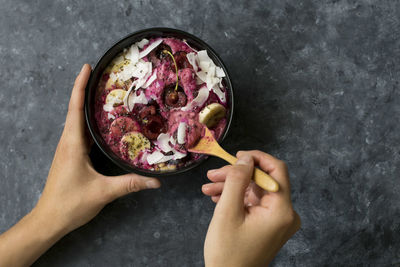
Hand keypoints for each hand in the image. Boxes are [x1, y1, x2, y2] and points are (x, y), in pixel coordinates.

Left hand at [0, 64, 160, 266]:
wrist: (49, 220)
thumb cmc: (70, 204)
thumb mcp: (103, 192)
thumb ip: (130, 184)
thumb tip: (156, 181)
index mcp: (72, 144)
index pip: (75, 108)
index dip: (80, 86)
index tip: (87, 67)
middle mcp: (68, 142)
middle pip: (76, 109)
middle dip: (86, 89)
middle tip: (104, 75)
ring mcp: (69, 149)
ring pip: (78, 120)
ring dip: (87, 105)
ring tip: (105, 93)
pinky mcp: (71, 156)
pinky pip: (81, 133)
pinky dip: (90, 122)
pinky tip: (103, 123)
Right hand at [202, 150, 300, 266]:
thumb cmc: (227, 253)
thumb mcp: (227, 212)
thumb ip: (236, 180)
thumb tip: (245, 159)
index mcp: (281, 211)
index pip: (277, 170)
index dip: (257, 158)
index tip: (237, 156)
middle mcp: (285, 214)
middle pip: (262, 180)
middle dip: (236, 175)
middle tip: (213, 174)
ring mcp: (277, 220)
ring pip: (255, 191)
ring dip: (232, 186)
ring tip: (208, 188)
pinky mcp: (268, 225)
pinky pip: (254, 203)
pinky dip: (236, 198)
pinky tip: (217, 197)